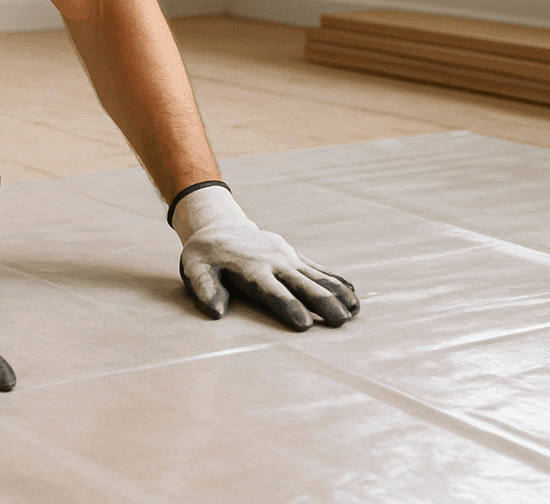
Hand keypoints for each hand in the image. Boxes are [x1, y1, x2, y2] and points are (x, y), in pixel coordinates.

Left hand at [173, 185, 359, 330]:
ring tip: (355, 310)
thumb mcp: (195, 268)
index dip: (288, 307)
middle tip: (340, 321)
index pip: (272, 291)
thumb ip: (205, 288)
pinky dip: (335, 279)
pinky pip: (317, 268)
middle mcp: (274, 261)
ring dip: (336, 292)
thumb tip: (217, 312)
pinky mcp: (293, 254)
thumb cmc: (206, 254)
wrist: (219, 225)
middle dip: (321, 302)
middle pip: (301, 284)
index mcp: (251, 269)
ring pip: (315, 276)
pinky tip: (352, 292)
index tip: (304, 324)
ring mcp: (286, 256)